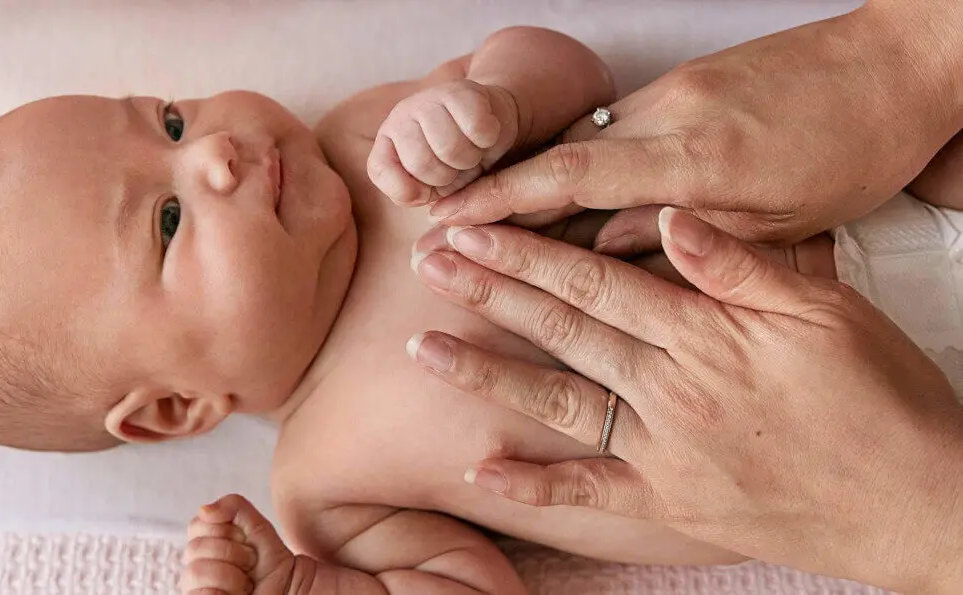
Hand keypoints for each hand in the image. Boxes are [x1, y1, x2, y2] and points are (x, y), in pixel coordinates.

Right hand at [180, 494, 298, 594]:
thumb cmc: (274, 566)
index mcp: (207, 546)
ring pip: (196, 570)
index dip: (225, 529)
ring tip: (246, 584)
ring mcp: (198, 588)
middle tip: (251, 564)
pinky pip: (201, 594)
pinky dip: (225, 592)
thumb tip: (205, 510)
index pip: (196, 525)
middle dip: (233, 552)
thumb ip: (235, 508)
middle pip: (196, 547)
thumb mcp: (259, 528)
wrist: (290, 590)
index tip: (246, 541)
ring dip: (231, 575)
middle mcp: (198, 567)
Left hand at [367, 80, 516, 205]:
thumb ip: (417, 195)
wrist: (492, 122)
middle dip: (448, 176)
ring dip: (470, 158)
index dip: (411, 189)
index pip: (380, 171)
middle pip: (420, 163)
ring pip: (449, 147)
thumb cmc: (460, 161)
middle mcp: (401, 117)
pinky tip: (484, 135)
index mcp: (387, 143)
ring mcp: (428, 99)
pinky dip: (486, 139)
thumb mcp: (435, 188)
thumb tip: (419, 199)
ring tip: (472, 151)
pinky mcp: (460, 90)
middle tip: (457, 167)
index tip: (431, 188)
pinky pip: (475, 128)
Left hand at [406, 210, 962, 591]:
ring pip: (558, 402)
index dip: (528, 253)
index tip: (477, 230)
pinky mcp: (670, 503)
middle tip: (432, 263)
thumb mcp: (826, 310)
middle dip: (491, 291)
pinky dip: (534, 485)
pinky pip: (590, 493)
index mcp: (703, 333)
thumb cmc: (878, 396)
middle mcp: (670, 390)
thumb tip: (669, 219)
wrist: (916, 499)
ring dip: (487, 373)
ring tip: (425, 349)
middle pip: (562, 329)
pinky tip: (481, 470)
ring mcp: (664, 451)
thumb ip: (740, 265)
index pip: (595, 281)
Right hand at [425, 3, 962, 243]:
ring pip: (588, 139)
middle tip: (447, 224)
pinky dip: (585, 160)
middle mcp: (668, 114)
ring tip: (496, 217)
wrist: (898, 61)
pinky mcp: (687, 82)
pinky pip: (619, 126)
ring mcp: (674, 91)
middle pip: (563, 155)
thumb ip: (685, 239)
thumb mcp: (779, 219)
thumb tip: (607, 251)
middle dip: (499, 190)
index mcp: (692, 156)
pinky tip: (570, 189)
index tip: (452, 220)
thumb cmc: (853, 145)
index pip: (572, 178)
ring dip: (539, 178)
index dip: (503, 201)